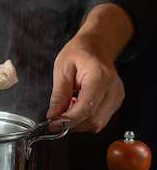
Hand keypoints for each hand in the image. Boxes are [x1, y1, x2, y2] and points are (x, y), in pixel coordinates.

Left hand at [46, 4, 133, 131]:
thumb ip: (58, 95)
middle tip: (57, 115)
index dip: (69, 120)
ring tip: (69, 105)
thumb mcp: (62, 68)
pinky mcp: (116, 102)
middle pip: (94, 120)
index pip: (86, 108)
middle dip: (73, 124)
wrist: (97, 45)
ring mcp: (117, 96)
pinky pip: (100, 119)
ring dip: (79, 122)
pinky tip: (78, 105)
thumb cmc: (80, 52)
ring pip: (98, 124)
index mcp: (100, 75)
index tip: (53, 124)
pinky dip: (86, 118)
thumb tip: (53, 116)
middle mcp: (113, 88)